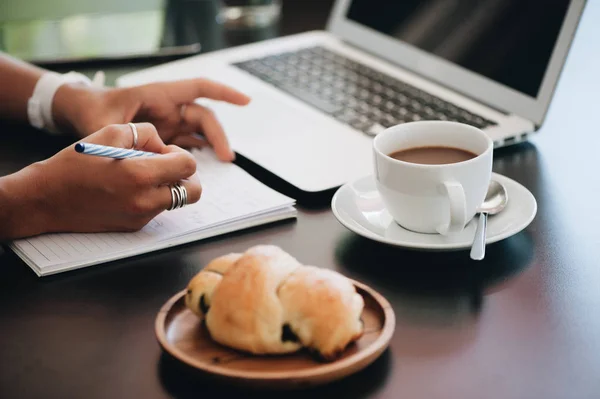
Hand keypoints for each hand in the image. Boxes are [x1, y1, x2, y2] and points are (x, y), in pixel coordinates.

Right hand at [3, 123, 200, 237]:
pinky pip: (158, 210)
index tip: (166, 151)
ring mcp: (141, 217)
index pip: (188, 166)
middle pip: (193, 192)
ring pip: (176, 201)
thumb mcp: (110, 132)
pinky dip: (153, 197)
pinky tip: (130, 188)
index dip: (181, 154)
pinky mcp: (135, 227)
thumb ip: (146, 134)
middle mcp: (145, 200)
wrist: (46, 199)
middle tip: (168, 166)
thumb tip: (165, 147)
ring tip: (145, 175)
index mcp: (140, 175)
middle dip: (187, 176)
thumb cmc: (75, 162)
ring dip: (169, 186)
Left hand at [53, 78, 250, 160]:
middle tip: (227, 157)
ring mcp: (168, 122)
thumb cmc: (92, 110)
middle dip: (219, 135)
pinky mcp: (165, 137)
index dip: (224, 93)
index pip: (199, 89)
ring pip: (199, 131)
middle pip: (204, 117)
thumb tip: (142, 153)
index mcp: (160, 95)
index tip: (245, 101)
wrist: (82, 112)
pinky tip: (201, 166)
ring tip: (223, 162)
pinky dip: (197, 153)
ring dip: (213, 145)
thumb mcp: (103, 121)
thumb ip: (123, 136)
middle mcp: (169, 107)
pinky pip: (188, 143)